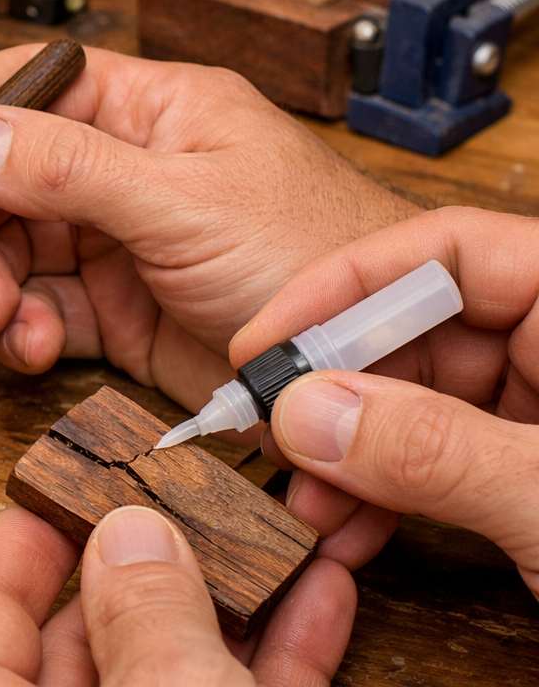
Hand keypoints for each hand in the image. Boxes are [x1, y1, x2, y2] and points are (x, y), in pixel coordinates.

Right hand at [0, 44, 419, 417]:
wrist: (377, 362)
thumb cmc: (319, 254)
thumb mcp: (183, 202)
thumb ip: (68, 168)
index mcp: (150, 110)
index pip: (28, 85)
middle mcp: (127, 168)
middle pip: (4, 176)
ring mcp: (121, 240)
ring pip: (13, 246)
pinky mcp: (121, 309)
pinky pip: (41, 308)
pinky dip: (20, 328)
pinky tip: (29, 344)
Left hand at [0, 503, 354, 685]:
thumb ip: (146, 627)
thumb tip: (133, 536)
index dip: (13, 544)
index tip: (60, 483)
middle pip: (78, 645)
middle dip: (145, 563)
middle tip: (186, 496)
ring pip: (169, 676)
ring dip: (229, 605)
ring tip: (271, 531)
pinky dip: (274, 666)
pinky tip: (319, 599)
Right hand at [232, 206, 538, 594]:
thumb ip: (437, 449)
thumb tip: (311, 416)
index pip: (446, 248)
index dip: (347, 283)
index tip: (268, 338)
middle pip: (415, 328)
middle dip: (332, 387)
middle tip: (269, 428)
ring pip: (412, 402)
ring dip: (344, 453)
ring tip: (304, 499)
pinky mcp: (523, 470)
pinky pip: (432, 462)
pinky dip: (381, 496)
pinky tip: (345, 532)